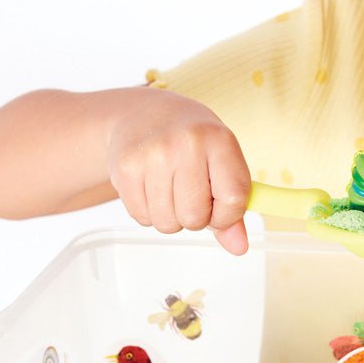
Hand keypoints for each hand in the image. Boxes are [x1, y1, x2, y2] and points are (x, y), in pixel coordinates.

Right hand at [106, 89, 250, 254]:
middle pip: (195, 217)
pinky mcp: (124, 168)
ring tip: (170, 188)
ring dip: (171, 217)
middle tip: (191, 194)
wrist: (144, 114)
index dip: (227, 216)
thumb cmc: (193, 142)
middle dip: (196, 218)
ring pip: (167, 223)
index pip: (233, 199)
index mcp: (220, 140)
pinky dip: (149, 212)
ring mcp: (152, 155)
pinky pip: (142, 218)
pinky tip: (151, 186)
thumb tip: (239, 247)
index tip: (220, 209)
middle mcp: (186, 144)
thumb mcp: (222, 161)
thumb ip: (234, 205)